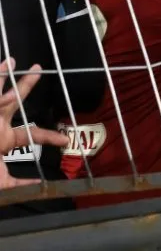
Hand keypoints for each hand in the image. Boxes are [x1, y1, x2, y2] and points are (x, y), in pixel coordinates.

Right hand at [0, 58, 68, 188]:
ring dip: (5, 77)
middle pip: (14, 102)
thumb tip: (36, 188)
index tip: (65, 140)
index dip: (49, 136)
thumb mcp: (0, 183)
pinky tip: (6, 63)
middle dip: (26, 86)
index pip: (31, 134)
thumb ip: (15, 185)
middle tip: (38, 69)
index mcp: (3, 140)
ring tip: (14, 61)